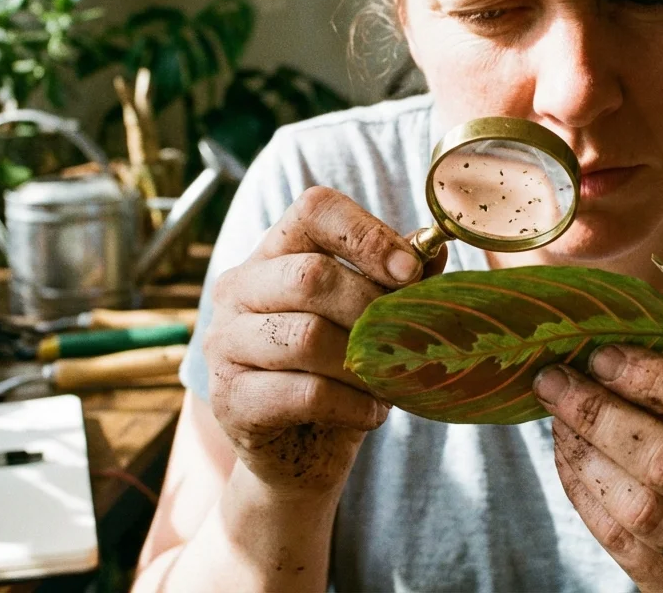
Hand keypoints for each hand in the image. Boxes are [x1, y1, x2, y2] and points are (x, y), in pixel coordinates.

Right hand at [203, 187, 441, 499]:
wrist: (298, 452)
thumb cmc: (337, 373)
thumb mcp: (371, 320)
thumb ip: (398, 281)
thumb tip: (437, 248)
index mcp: (275, 253)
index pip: (314, 210)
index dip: (367, 233)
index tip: (409, 271)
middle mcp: (239, 289)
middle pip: (309, 276)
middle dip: (372, 308)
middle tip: (406, 338)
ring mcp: (225, 344)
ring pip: (306, 338)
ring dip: (364, 363)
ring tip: (390, 380)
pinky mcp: (230, 399)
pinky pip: (303, 393)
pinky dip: (352, 404)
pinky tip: (372, 413)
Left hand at [536, 344, 662, 590]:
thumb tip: (605, 352)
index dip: (654, 379)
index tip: (603, 355)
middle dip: (602, 415)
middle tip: (556, 381)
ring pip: (641, 508)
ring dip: (586, 454)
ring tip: (556, 415)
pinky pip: (620, 542)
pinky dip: (583, 492)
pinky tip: (568, 455)